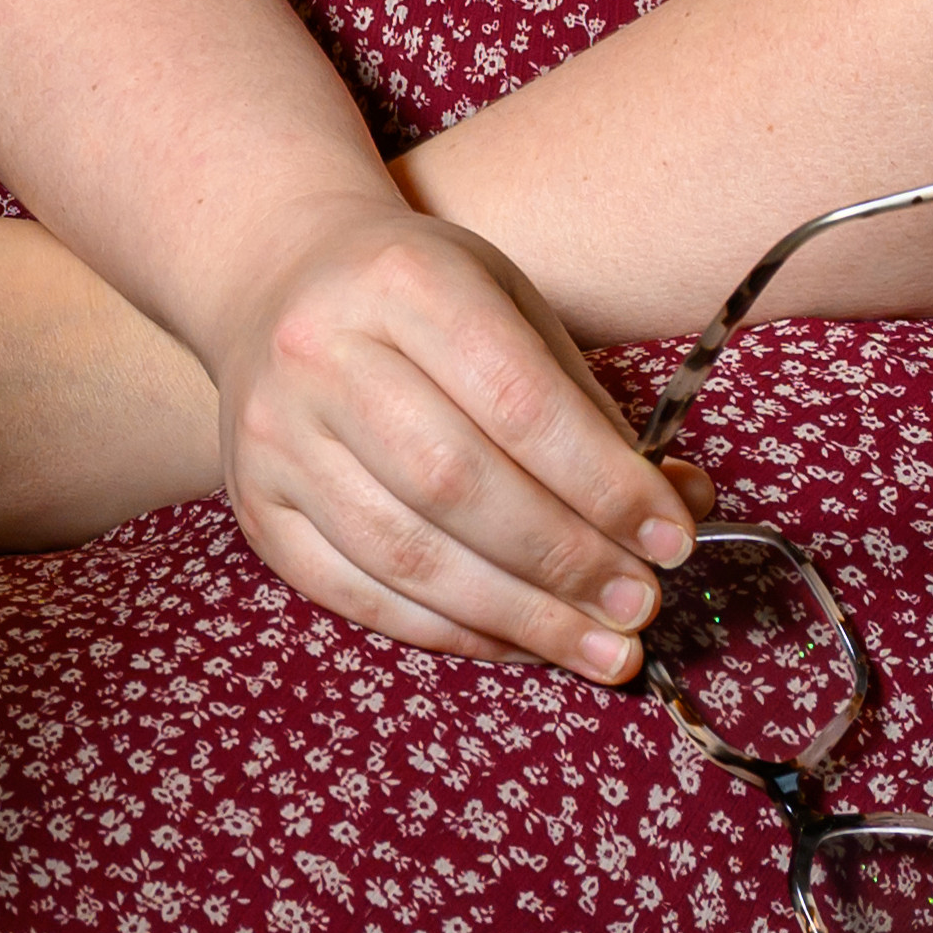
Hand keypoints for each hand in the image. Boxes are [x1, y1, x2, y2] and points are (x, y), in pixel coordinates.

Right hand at [204, 203, 693, 678]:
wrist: (274, 283)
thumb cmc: (418, 300)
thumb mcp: (508, 306)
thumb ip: (587, 407)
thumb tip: (678, 510)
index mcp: (401, 283)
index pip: (516, 401)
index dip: (603, 485)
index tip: (672, 542)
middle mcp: (318, 354)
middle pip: (454, 482)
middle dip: (565, 560)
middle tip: (641, 607)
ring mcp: (273, 435)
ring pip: (402, 550)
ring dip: (517, 614)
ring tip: (600, 649)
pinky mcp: (254, 505)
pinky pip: (352, 592)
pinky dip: (446, 629)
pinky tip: (516, 641)